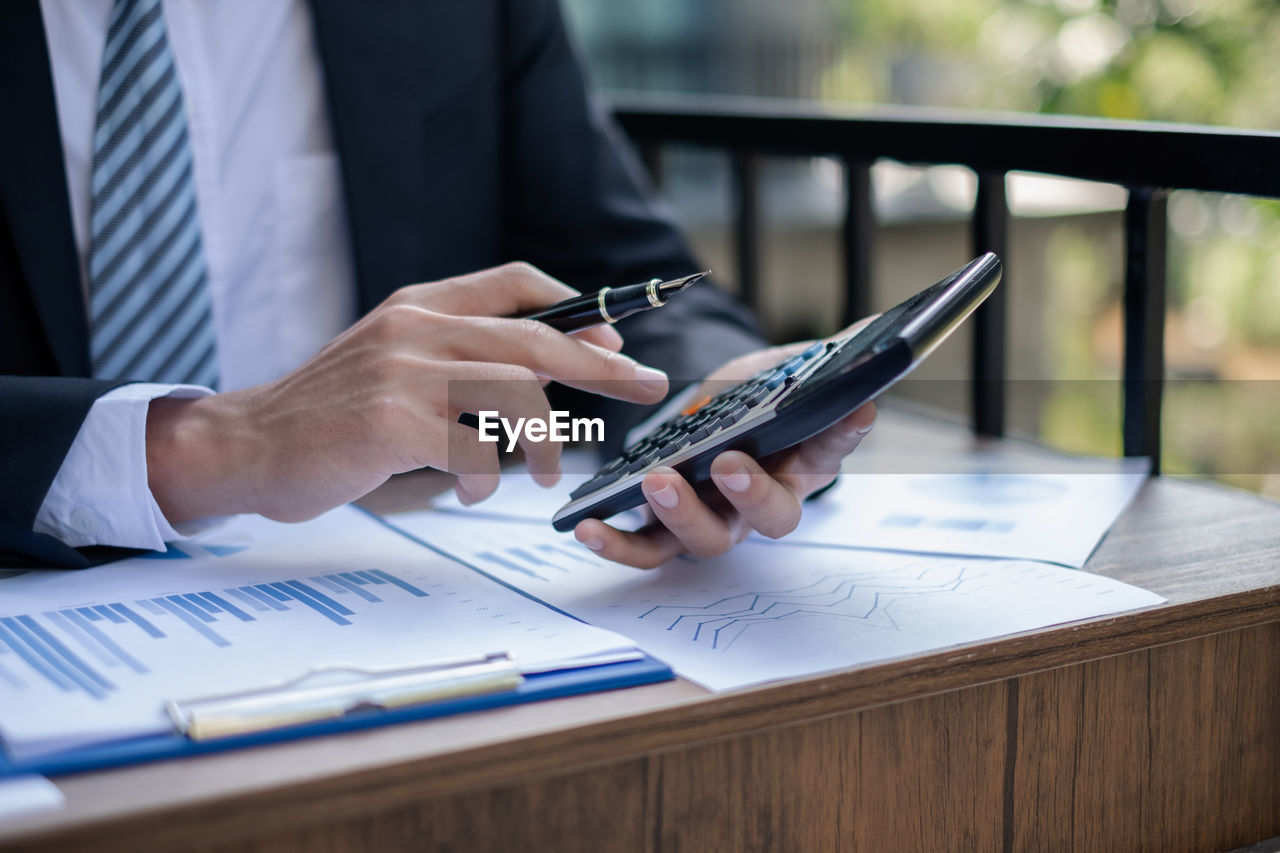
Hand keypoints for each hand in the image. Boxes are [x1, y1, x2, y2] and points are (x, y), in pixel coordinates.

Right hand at [145, 263, 668, 523]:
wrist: (249, 443)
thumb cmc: (335, 413)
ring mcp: (402, 372)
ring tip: (542, 471)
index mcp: (420, 306)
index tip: (615, 334)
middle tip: (647, 384)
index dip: (576, 304)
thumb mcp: (399, 363)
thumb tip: (557, 357)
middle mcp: (415, 328)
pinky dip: (485, 475)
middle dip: (602, 364)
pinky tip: (469, 488)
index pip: (515, 280)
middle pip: (535, 336)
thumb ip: (466, 353)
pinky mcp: (390, 422)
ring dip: (544, 438)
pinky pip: (473, 447)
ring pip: (516, 391)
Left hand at [572, 328, 876, 568]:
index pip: (834, 448)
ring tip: (656, 482)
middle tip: (730, 464)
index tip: (856, 410)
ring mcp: (716, 518)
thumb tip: (872, 338)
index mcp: (805, 459)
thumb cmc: (755, 395)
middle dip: (751, 494)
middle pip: (770, 517)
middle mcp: (763, 500)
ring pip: (707, 539)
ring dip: (682, 515)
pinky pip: (647, 548)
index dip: (845, 435)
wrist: (706, 410)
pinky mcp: (667, 525)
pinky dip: (618, 544)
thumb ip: (822, 365)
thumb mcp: (785, 369)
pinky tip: (587, 525)